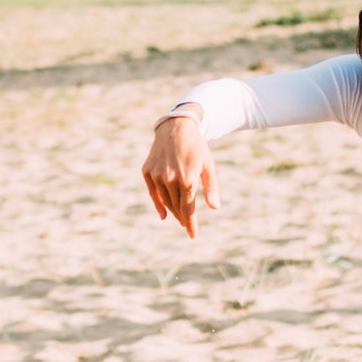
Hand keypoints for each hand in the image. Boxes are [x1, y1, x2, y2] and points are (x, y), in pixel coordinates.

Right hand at [142, 111, 219, 237]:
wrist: (176, 127)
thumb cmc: (196, 147)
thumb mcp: (208, 165)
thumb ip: (211, 187)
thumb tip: (214, 208)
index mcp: (187, 178)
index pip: (188, 208)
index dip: (190, 224)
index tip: (193, 235)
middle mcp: (170, 178)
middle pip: (176, 206)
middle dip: (183, 218)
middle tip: (187, 226)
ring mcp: (157, 175)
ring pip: (165, 201)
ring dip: (172, 211)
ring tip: (180, 217)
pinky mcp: (147, 171)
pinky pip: (153, 193)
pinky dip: (158, 204)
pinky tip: (163, 214)